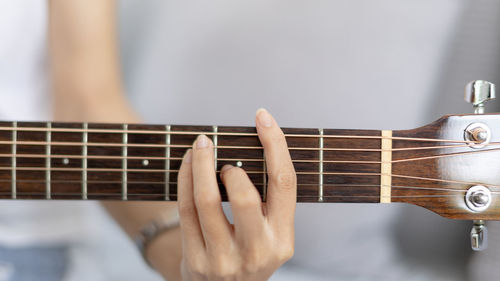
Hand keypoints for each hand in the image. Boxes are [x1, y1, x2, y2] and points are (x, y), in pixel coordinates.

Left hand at [177, 109, 296, 280]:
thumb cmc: (248, 251)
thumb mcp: (268, 234)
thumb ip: (266, 201)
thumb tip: (256, 144)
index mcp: (283, 239)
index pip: (284, 183)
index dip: (275, 145)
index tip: (262, 116)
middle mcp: (258, 251)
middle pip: (245, 196)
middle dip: (229, 165)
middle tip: (221, 154)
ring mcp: (225, 260)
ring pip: (207, 200)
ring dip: (200, 164)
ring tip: (200, 146)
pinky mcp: (196, 261)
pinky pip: (186, 210)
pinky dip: (184, 179)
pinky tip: (187, 164)